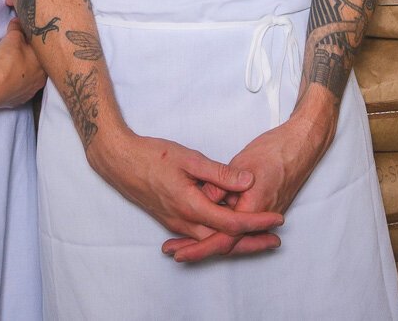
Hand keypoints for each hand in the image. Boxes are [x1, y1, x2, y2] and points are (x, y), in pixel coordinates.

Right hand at [0, 20, 44, 109]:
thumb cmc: (8, 60)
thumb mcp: (12, 38)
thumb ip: (17, 28)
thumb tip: (17, 21)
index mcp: (45, 64)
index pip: (44, 52)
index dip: (36, 45)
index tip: (28, 40)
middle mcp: (41, 80)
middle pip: (38, 67)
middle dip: (31, 59)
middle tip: (21, 52)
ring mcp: (30, 93)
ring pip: (30, 79)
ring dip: (23, 73)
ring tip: (12, 66)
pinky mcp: (18, 101)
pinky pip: (19, 89)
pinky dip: (15, 84)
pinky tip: (8, 79)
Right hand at [88, 128, 283, 246]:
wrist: (120, 162)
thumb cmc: (152, 156)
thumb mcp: (189, 158)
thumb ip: (219, 173)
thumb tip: (247, 181)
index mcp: (190, 206)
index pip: (231, 223)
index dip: (257, 222)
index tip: (277, 217)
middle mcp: (183, 221)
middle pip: (223, 241)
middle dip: (251, 242)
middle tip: (275, 239)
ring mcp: (176, 223)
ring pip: (211, 240)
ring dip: (235, 240)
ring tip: (259, 236)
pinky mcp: (172, 220)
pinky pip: (199, 235)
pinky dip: (218, 235)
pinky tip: (229, 229)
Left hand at [162, 109, 335, 262]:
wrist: (302, 146)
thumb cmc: (275, 150)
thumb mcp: (243, 161)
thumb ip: (223, 183)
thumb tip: (204, 200)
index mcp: (254, 206)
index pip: (224, 236)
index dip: (199, 247)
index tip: (180, 253)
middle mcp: (261, 217)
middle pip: (227, 243)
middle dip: (199, 249)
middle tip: (174, 253)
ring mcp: (264, 216)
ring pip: (233, 237)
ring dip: (209, 241)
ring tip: (182, 244)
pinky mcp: (264, 211)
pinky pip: (241, 228)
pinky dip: (223, 231)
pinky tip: (208, 228)